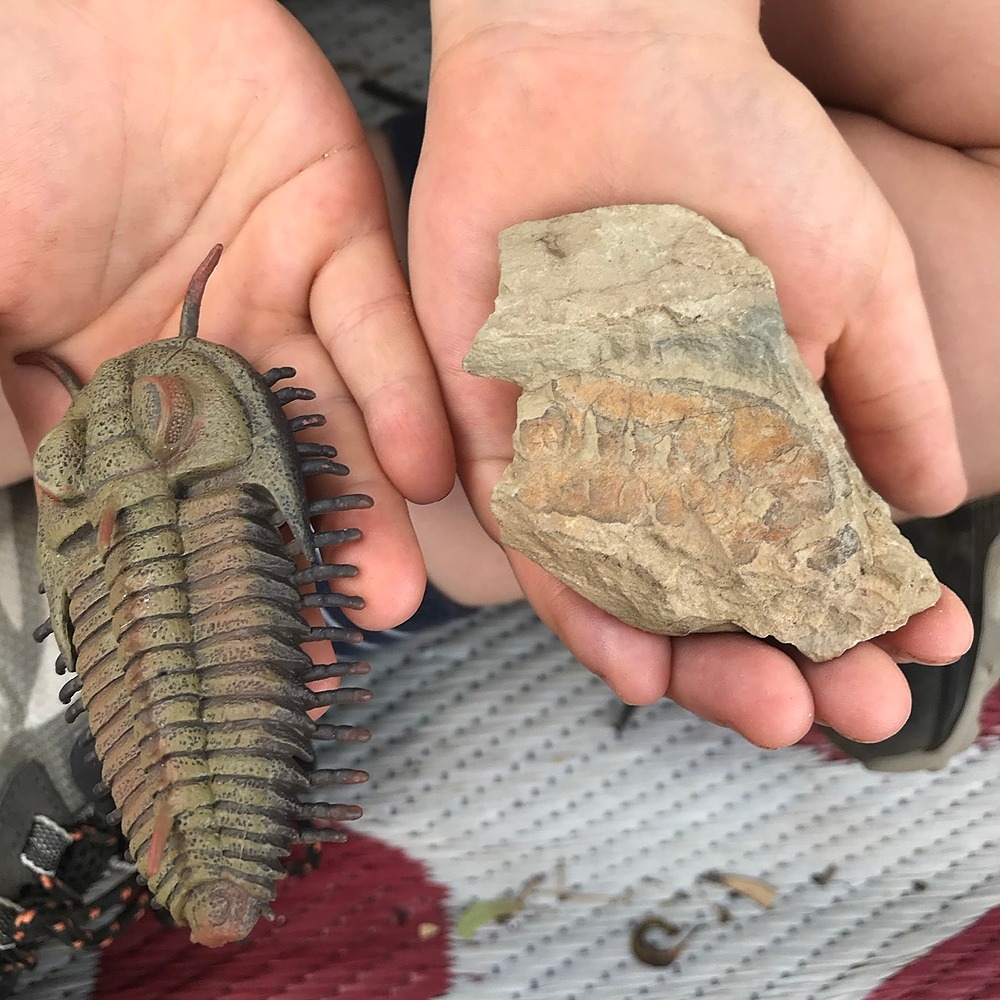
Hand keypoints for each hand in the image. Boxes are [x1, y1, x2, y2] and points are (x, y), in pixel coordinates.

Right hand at [0, 0, 453, 629]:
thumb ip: (5, 402)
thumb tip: (28, 504)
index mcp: (115, 380)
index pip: (173, 504)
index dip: (209, 583)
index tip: (252, 661)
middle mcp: (207, 350)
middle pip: (270, 474)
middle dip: (308, 558)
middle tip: (344, 634)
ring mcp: (274, 292)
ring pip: (336, 415)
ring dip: (370, 501)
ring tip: (396, 583)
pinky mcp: (336, 225)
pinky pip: (376, 321)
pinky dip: (399, 391)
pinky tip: (420, 465)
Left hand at [410, 0, 971, 746]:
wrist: (604, 64)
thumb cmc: (740, 152)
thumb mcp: (847, 275)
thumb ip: (887, 393)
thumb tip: (930, 503)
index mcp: (747, 436)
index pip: (797, 557)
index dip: (856, 618)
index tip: (911, 662)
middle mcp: (661, 460)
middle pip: (711, 598)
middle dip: (776, 663)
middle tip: (835, 716)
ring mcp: (580, 454)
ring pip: (626, 593)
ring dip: (688, 659)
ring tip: (757, 707)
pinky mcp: (500, 430)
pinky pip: (532, 535)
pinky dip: (576, 600)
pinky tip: (631, 658)